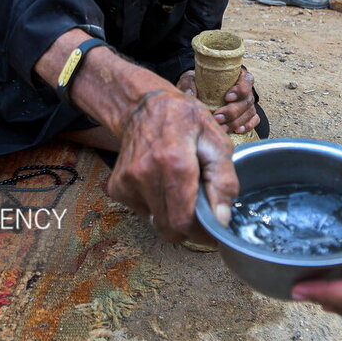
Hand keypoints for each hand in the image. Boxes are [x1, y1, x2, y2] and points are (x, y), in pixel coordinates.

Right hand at [108, 89, 237, 243]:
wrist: (142, 106)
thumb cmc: (184, 119)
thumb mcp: (216, 139)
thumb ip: (224, 180)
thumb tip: (221, 219)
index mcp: (174, 163)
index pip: (184, 222)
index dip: (202, 234)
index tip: (214, 230)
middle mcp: (146, 175)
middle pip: (170, 229)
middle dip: (190, 227)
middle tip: (201, 211)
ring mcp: (127, 183)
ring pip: (157, 223)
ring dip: (173, 215)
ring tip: (180, 188)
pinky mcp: (117, 188)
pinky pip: (144, 212)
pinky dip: (157, 206)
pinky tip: (162, 183)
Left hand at [176, 68, 258, 133]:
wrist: (200, 90)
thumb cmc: (198, 83)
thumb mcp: (191, 78)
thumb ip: (189, 83)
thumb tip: (191, 93)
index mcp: (236, 75)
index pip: (247, 80)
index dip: (240, 89)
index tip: (227, 97)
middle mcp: (245, 89)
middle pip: (247, 100)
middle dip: (232, 111)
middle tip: (217, 118)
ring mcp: (248, 102)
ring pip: (250, 112)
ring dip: (236, 122)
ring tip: (222, 128)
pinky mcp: (248, 113)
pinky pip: (254, 119)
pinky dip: (248, 125)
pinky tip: (238, 131)